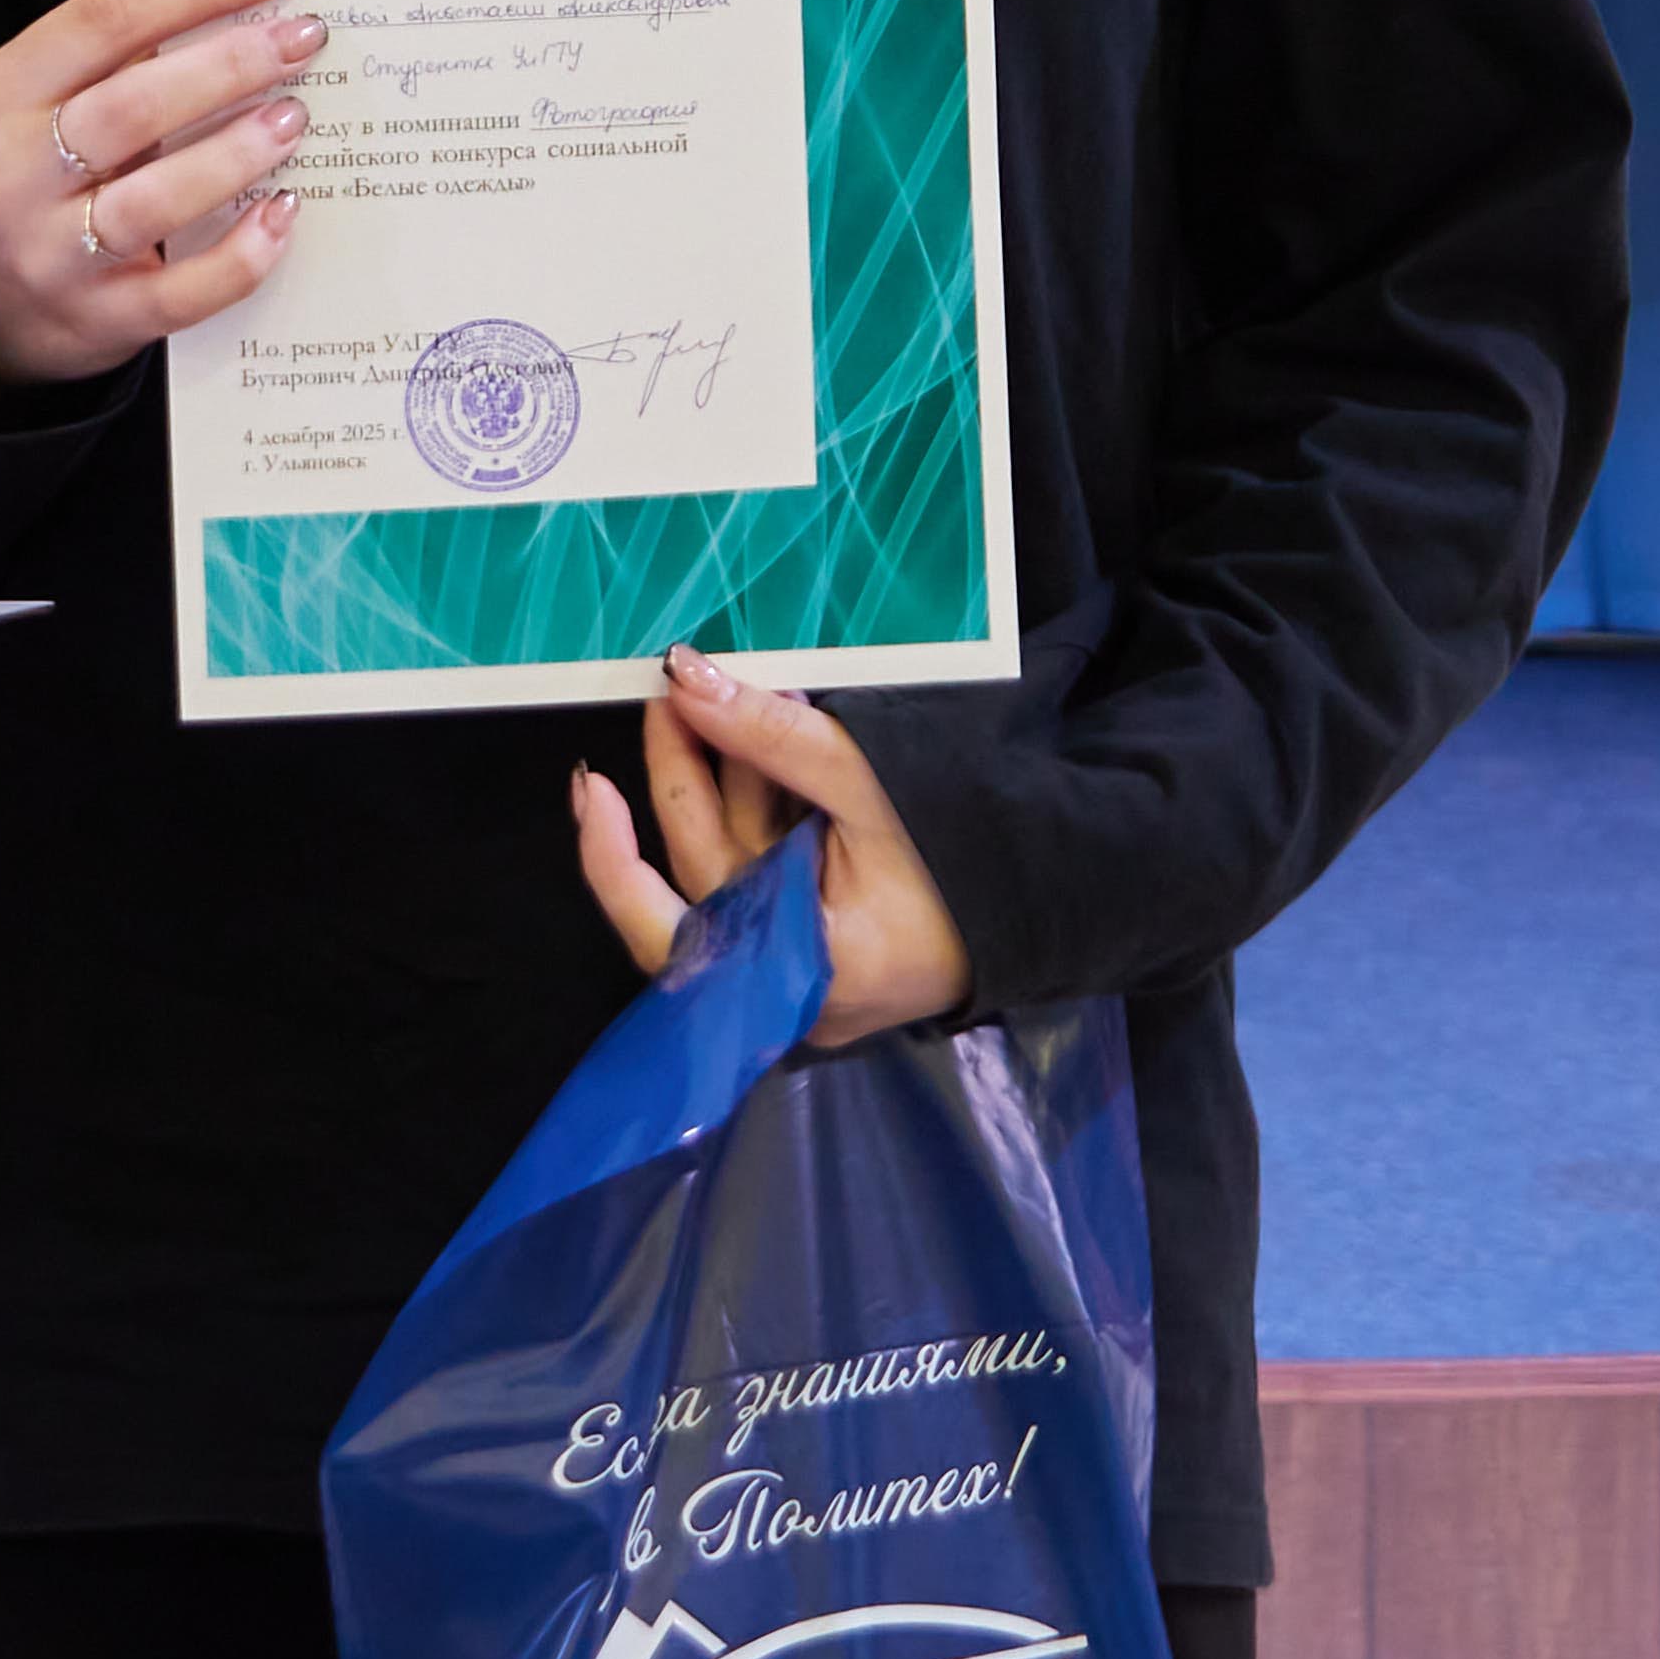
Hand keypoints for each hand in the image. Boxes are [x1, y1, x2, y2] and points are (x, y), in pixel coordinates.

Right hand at [0, 0, 326, 396]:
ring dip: (235, 153)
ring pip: (153, 200)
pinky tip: (284, 215)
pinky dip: (242, 253)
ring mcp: (55, 255)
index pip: (105, 18)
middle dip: (229, 64)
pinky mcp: (101, 320)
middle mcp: (16, 175)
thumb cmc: (37, 179)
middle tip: (302, 38)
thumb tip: (246, 1)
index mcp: (1, 97)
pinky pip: (183, 293)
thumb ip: (116, 60)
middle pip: (130, 106)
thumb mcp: (40, 105)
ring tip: (295, 118)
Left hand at [567, 647, 972, 1048]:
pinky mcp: (822, 924)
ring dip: (723, 774)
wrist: (1065, 893)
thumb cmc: (974, 858)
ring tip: (722, 695)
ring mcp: (805, 953)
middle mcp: (789, 979)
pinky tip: (759, 734)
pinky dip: (761, 796)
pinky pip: (769, 857)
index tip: (594, 786)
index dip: (612, 860)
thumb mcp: (871, 790)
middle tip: (669, 697)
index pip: (669, 932)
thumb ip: (771, 739)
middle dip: (679, 777)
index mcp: (797, 975)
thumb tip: (685, 679)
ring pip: (734, 857)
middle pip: (700, 875)